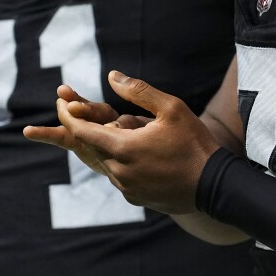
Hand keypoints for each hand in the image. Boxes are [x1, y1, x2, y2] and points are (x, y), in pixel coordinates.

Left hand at [38, 71, 219, 214]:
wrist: (214, 186)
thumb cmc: (194, 143)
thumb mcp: (171, 108)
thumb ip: (139, 91)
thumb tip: (112, 76)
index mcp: (122, 148)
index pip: (83, 132)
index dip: (68, 116)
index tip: (61, 104)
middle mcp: (119, 171)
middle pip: (93, 147)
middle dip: (89, 129)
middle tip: (84, 111)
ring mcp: (127, 188)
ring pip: (106, 162)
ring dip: (108, 147)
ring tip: (122, 132)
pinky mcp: (136, 198)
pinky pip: (120, 177)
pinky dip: (121, 163)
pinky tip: (138, 154)